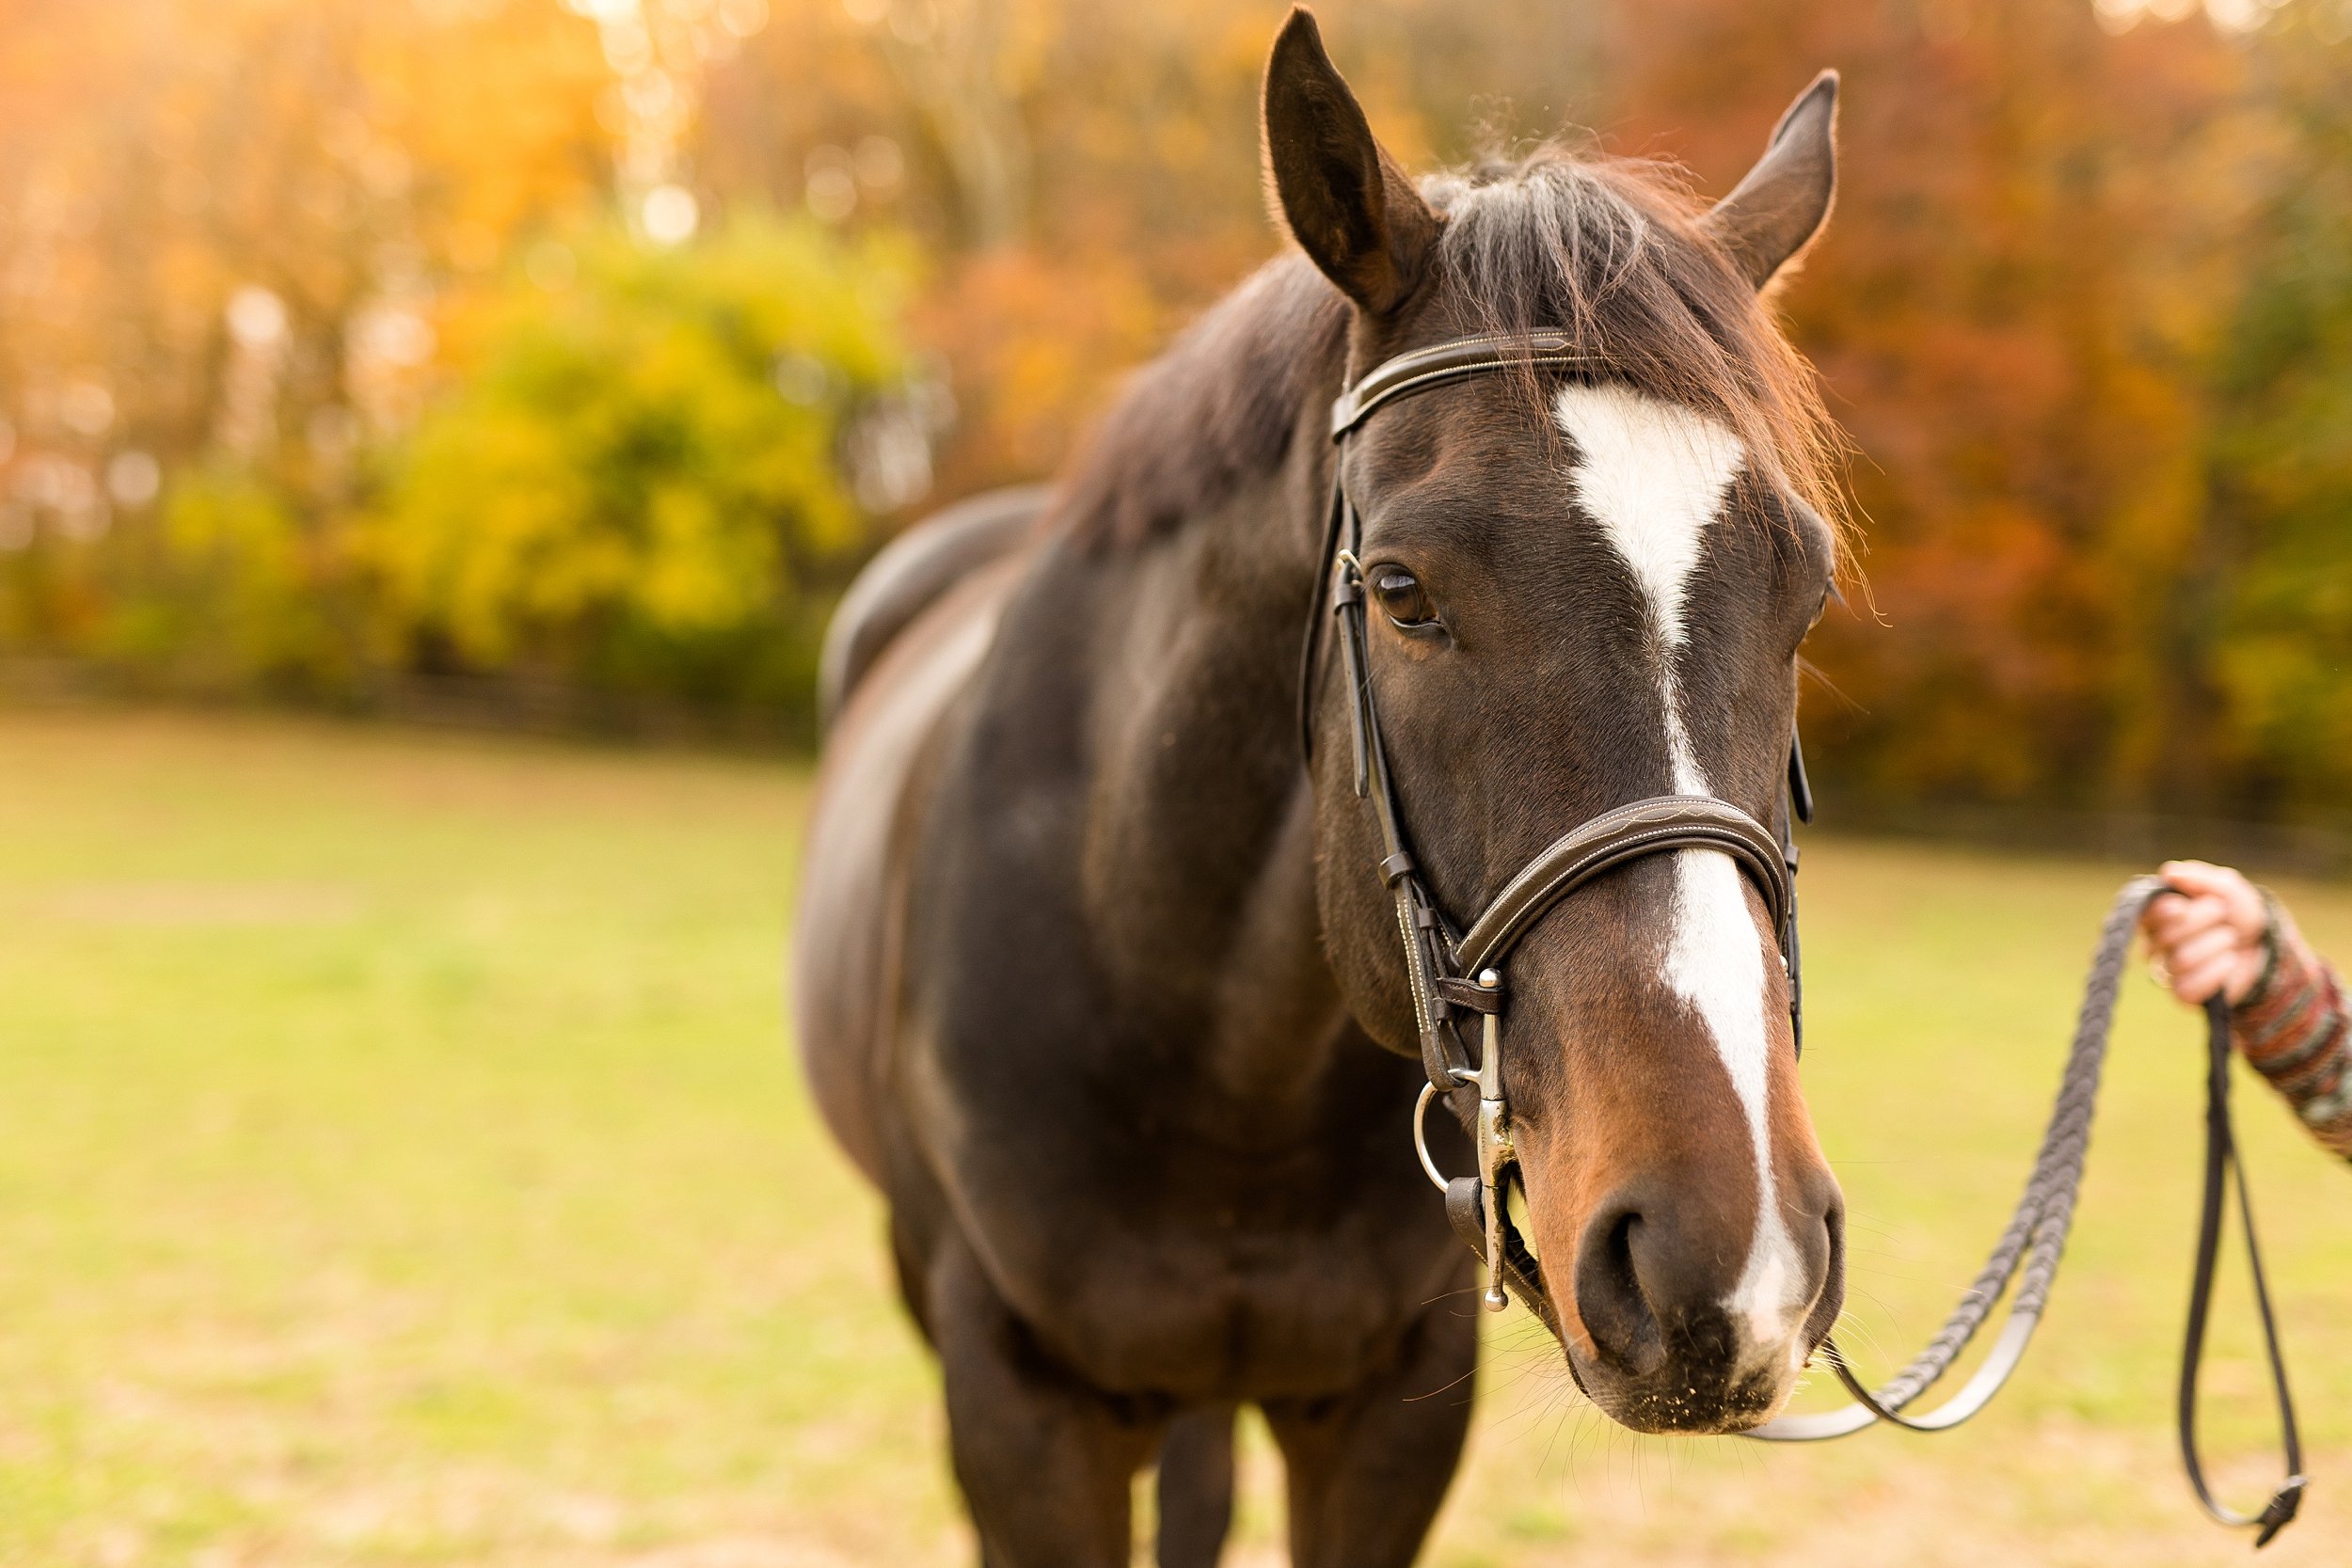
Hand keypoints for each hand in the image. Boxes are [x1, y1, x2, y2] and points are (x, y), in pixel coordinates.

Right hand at [2141, 860, 2268, 1005]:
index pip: (2145, 913)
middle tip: (2221, 913)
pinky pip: (2189, 987)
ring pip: (2180, 960)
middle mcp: (2155, 942)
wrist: (2265, 948)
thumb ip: (2199, 877)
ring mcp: (2168, 969)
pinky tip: (2228, 961)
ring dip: (2216, 944)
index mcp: (2158, 914)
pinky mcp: (2183, 993)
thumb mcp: (2227, 887)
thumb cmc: (2238, 914)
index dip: (2161, 911)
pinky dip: (2216, 971)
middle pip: (2165, 936)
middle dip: (2201, 921)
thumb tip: (2168, 873)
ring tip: (2229, 938)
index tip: (2181, 907)